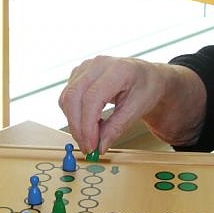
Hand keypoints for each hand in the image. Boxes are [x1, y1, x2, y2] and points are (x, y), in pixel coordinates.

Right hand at [58, 56, 204, 153]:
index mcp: (117, 69)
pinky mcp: (78, 75)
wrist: (146, 77)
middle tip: (88, 148)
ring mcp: (85, 67)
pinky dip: (74, 115)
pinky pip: (67, 97)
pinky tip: (89, 123)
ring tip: (91, 136)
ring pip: (66, 98)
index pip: (92, 98)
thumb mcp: (137, 109)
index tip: (91, 146)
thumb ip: (116, 128)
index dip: (87, 125)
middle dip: (77, 127)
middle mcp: (98, 64)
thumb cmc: (146, 88)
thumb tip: (99, 146)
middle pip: (73, 97)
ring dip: (74, 122)